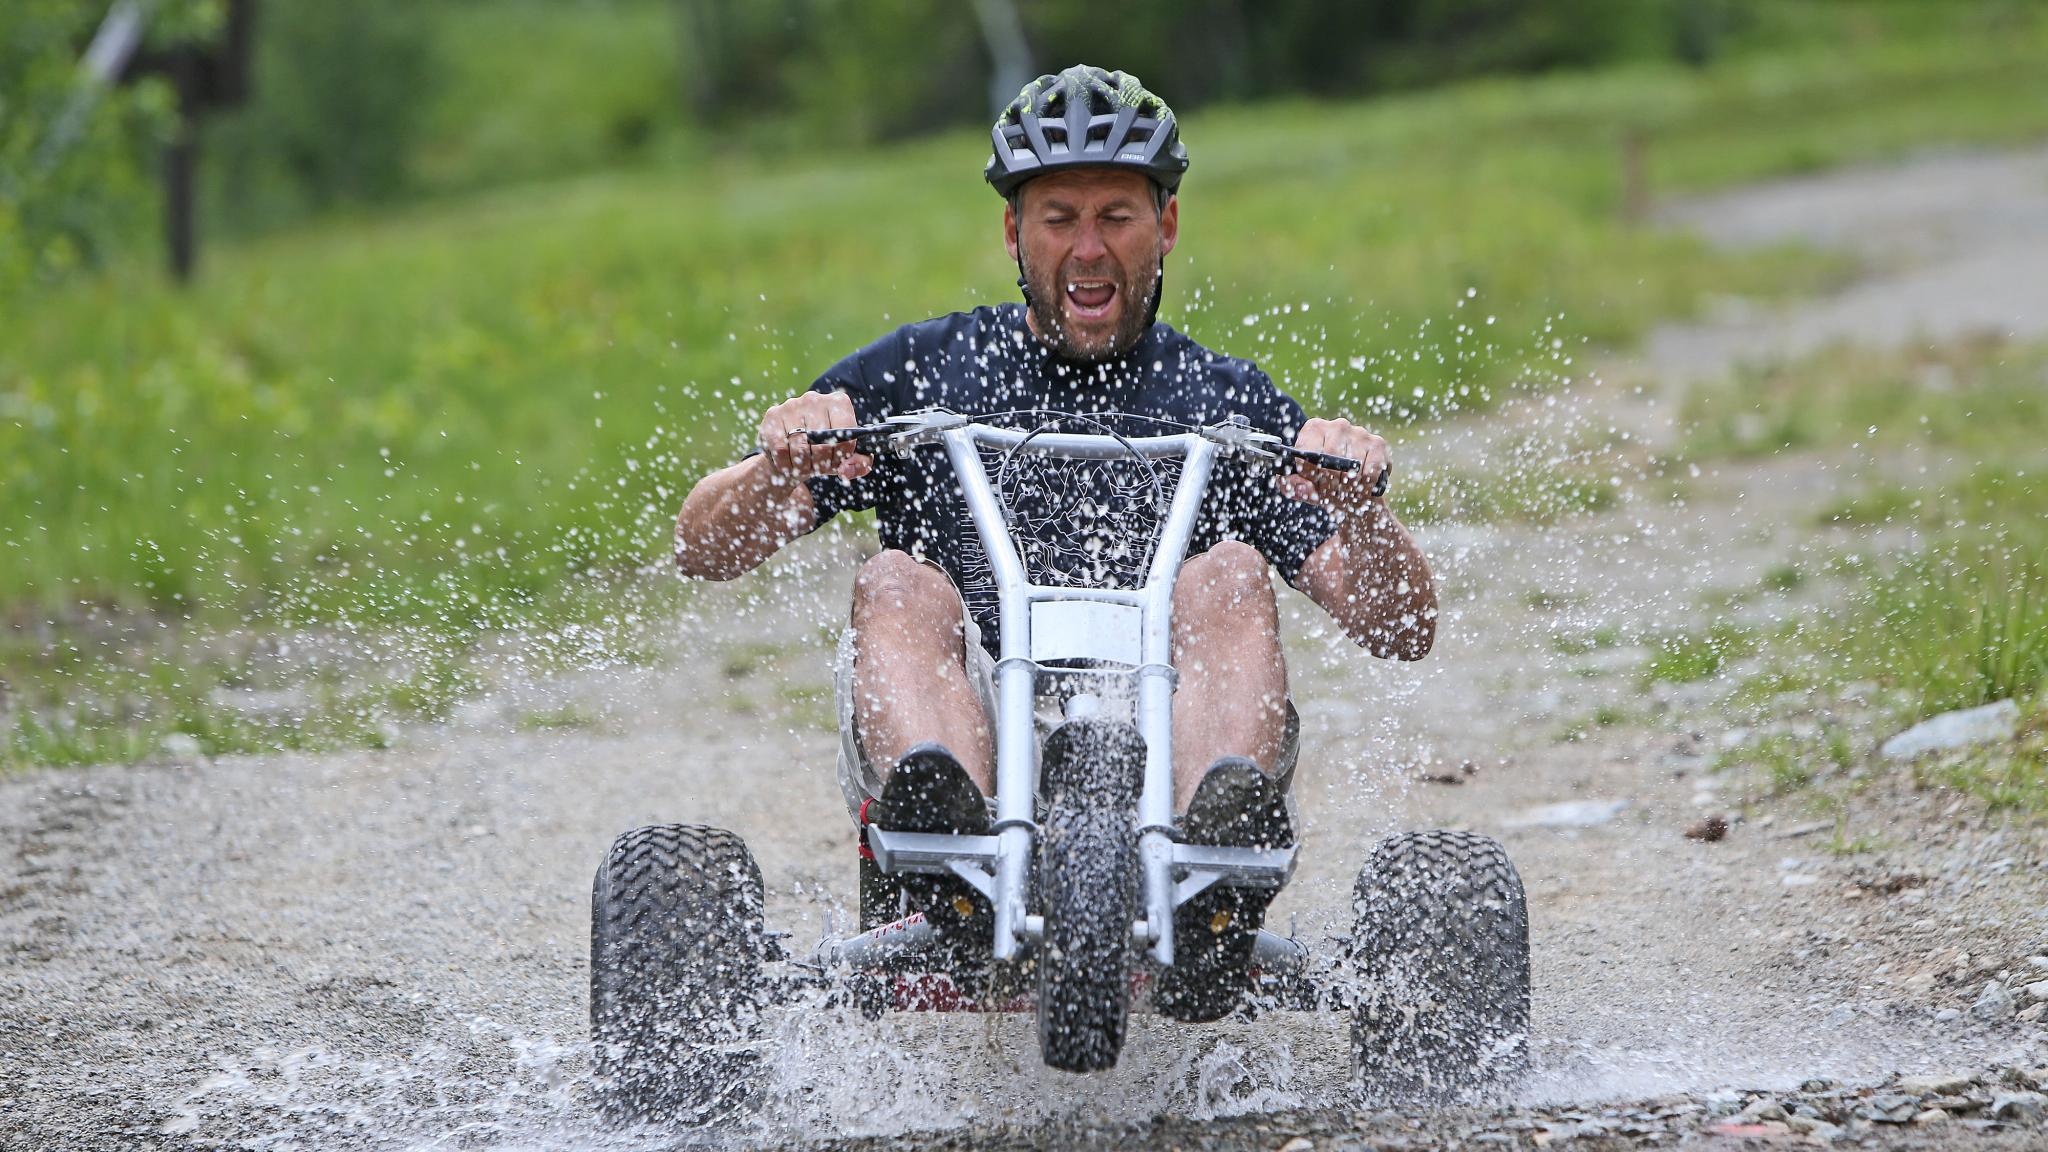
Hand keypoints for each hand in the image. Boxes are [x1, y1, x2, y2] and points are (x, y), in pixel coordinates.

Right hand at [756, 390, 871, 480]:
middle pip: (823, 443)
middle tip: (818, 467)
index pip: (847, 434)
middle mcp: (815, 398)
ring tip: (804, 467)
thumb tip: (845, 470)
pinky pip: (780, 449)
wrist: (792, 451)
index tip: (837, 461)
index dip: (842, 455)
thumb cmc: (825, 452)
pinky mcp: (772, 416)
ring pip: (800, 448)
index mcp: (839, 403)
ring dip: (803, 466)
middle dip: (821, 463)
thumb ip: (858, 465)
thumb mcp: (847, 458)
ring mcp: (792, 405)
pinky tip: (788, 464)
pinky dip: (785, 464)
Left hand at [1281, 417, 1390, 516]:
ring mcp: (1359, 433)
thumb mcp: (1303, 485)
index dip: (1309, 474)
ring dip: (1348, 489)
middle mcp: (1337, 426)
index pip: (1307, 452)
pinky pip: (1371, 471)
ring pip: (1352, 468)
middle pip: (1330, 460)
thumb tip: (1301, 488)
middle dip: (1330, 485)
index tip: (1314, 485)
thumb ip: (1294, 486)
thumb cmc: (1323, 482)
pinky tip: (1361, 490)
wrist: (1351, 487)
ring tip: (1345, 495)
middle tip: (1332, 496)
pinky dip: (1365, 487)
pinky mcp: (1378, 444)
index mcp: (1314, 429)